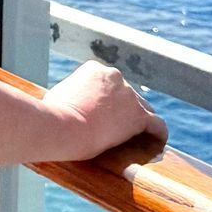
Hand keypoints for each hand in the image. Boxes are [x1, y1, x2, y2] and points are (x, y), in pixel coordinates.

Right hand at [37, 61, 164, 165]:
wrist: (62, 127)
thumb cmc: (52, 115)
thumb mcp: (58, 95)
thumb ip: (71, 94)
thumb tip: (67, 102)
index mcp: (95, 70)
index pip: (108, 84)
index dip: (105, 101)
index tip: (100, 114)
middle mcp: (115, 76)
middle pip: (126, 94)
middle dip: (121, 109)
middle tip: (114, 128)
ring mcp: (128, 95)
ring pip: (142, 108)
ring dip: (138, 120)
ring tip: (137, 136)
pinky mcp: (138, 116)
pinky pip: (156, 124)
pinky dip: (158, 132)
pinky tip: (158, 141)